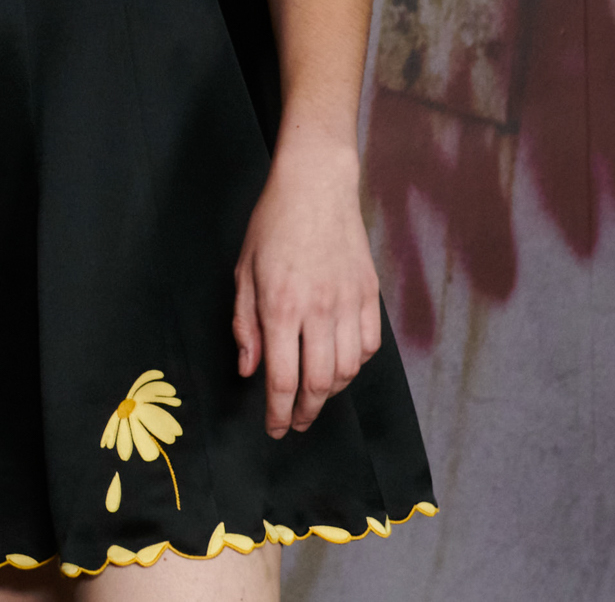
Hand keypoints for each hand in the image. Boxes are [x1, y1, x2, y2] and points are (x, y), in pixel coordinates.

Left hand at [233, 139, 380, 437]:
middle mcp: (318, 311)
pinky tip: (340, 363)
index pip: (282, 379)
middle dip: (306, 412)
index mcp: (280, 307)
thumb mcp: (243, 272)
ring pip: (348, 370)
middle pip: (319, 384)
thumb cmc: (272, 225)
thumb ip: (244, 325)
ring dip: (331, 391)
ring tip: (314, 394)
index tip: (275, 429)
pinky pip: (368, 345)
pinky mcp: (370, 294)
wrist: (316, 185)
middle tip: (296, 422)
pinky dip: (355, 364)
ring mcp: (349, 303)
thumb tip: (249, 371)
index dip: (278, 413)